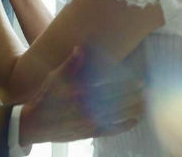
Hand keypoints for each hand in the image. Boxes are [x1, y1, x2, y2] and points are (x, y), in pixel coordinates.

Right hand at [19, 47, 143, 145]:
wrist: (34, 124)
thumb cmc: (44, 98)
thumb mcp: (54, 78)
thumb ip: (70, 64)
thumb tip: (81, 48)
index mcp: (80, 93)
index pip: (108, 87)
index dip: (125, 84)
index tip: (138, 80)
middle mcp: (87, 108)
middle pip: (115, 100)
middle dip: (132, 95)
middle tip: (147, 90)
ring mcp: (89, 122)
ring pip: (116, 115)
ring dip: (132, 108)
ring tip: (145, 102)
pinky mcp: (88, 133)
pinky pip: (110, 130)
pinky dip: (123, 125)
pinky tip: (134, 120)